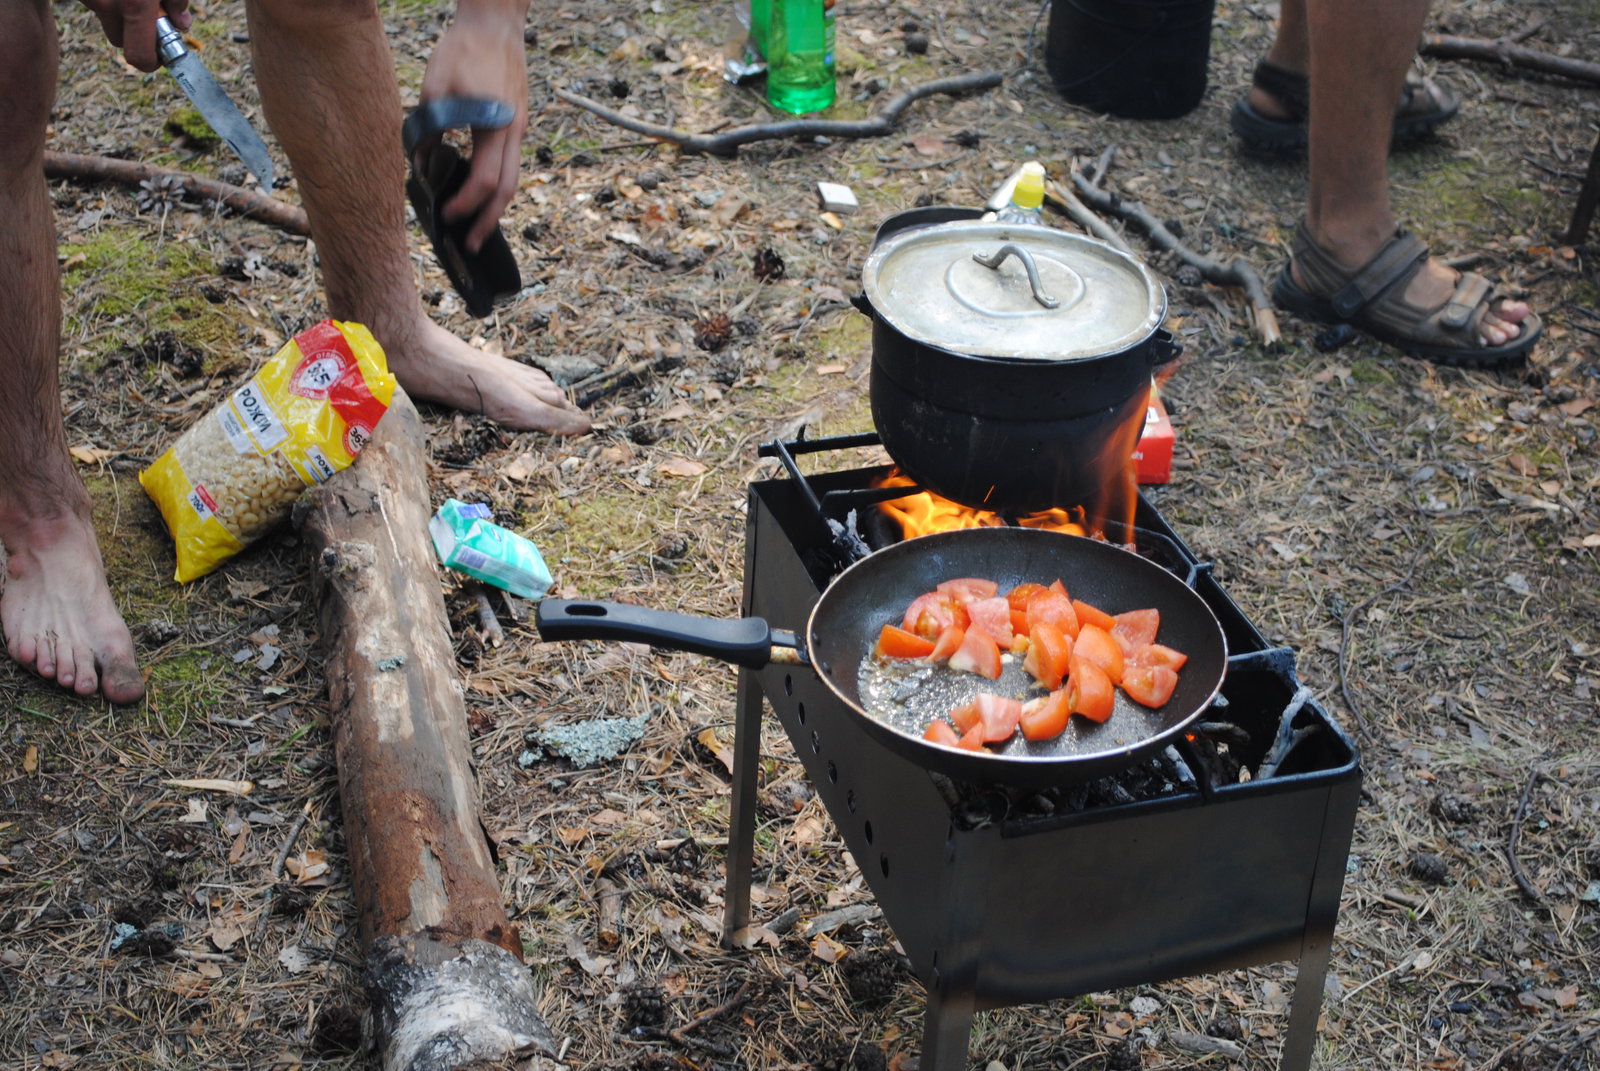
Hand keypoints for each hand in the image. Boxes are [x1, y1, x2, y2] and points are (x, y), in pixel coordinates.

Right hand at [79, 0, 189, 71]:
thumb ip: (177, 1)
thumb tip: (182, 24)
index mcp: (135, 5)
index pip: (139, 57)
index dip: (152, 63)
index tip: (161, 55)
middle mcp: (105, 3)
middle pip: (118, 39)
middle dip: (134, 33)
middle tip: (148, 13)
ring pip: (105, 16)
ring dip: (118, 11)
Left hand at [420, 3, 531, 252]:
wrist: (496, 24)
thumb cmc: (465, 49)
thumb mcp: (436, 86)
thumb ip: (429, 126)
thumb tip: (420, 158)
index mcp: (496, 126)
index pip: (484, 180)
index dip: (465, 204)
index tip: (447, 215)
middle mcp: (513, 132)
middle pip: (507, 191)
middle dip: (489, 222)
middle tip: (471, 244)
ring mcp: (518, 128)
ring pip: (512, 180)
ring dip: (495, 207)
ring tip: (477, 224)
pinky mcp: (515, 122)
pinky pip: (510, 163)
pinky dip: (496, 184)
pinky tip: (479, 190)